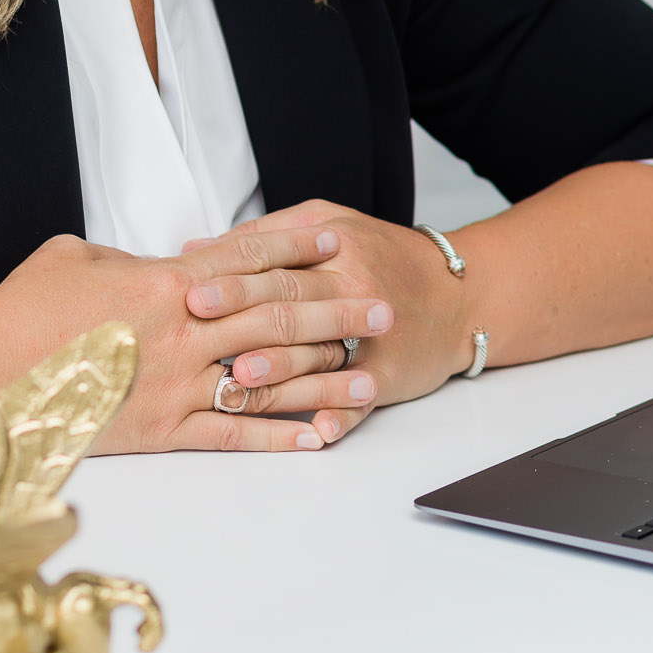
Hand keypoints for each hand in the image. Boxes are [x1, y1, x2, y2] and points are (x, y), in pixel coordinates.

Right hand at [0, 228, 394, 453]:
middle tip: (383, 306)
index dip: (297, 248)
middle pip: (277, 318)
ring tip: (372, 377)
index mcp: (165, 281)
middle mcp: (183, 332)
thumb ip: (123, 259)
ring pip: (269, 379)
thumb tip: (143, 264)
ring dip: (326, 379)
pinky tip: (319, 437)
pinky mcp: (163, 431)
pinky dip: (280, 437)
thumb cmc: (21, 310)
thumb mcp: (75, 258)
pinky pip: (236, 434)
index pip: (248, 259)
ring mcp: (176, 384)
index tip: (337, 241)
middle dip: (335, 311)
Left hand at [182, 203, 475, 444]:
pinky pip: (363, 397)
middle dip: (246, 318)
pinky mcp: (390, 373)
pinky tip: (319, 428)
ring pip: (320, 354)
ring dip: (283, 369)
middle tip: (204, 330)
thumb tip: (195, 252)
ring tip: (244, 380)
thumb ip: (264, 235)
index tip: (194, 292)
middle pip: (293, 304)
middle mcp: (352, 287)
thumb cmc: (383, 255)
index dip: (233, 278)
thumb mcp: (329, 223)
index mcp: (333, 247)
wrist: (459, 293)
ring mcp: (372, 335)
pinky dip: (343, 413)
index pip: (276, 263)